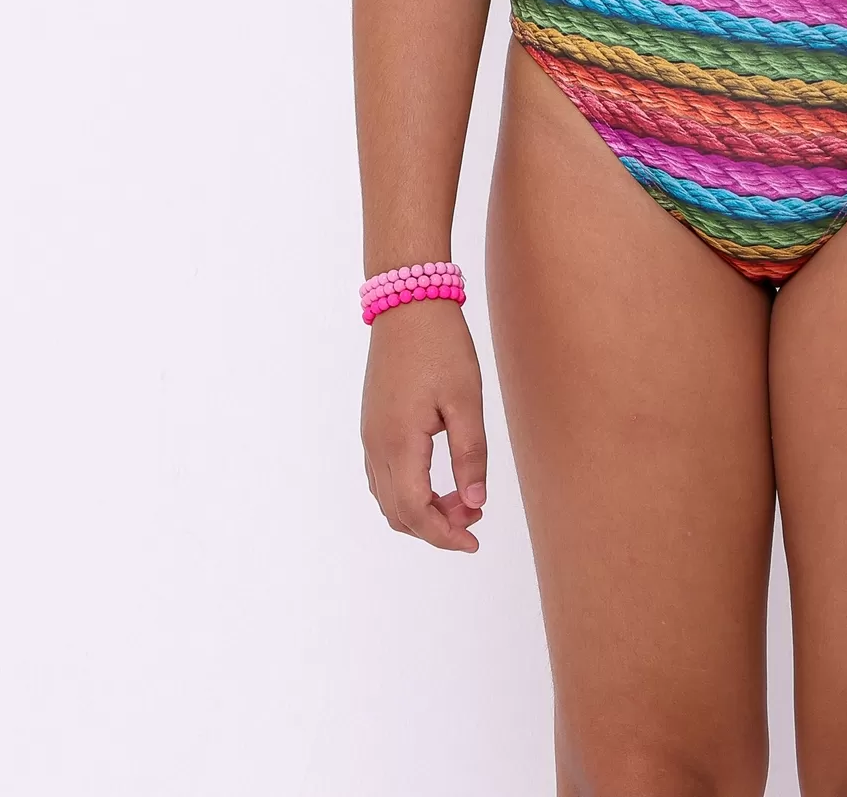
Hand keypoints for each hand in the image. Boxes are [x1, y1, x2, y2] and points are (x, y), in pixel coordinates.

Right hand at [361, 298, 488, 552]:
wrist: (408, 304)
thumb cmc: (441, 346)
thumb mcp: (466, 400)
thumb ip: (470, 455)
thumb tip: (475, 504)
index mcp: (400, 443)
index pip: (417, 512)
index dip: (445, 535)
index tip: (475, 541)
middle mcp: (377, 446)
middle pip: (399, 514)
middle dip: (437, 527)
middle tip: (476, 518)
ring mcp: (370, 436)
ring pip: (388, 499)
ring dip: (422, 512)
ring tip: (462, 500)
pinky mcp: (373, 425)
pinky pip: (383, 478)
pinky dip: (408, 493)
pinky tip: (438, 481)